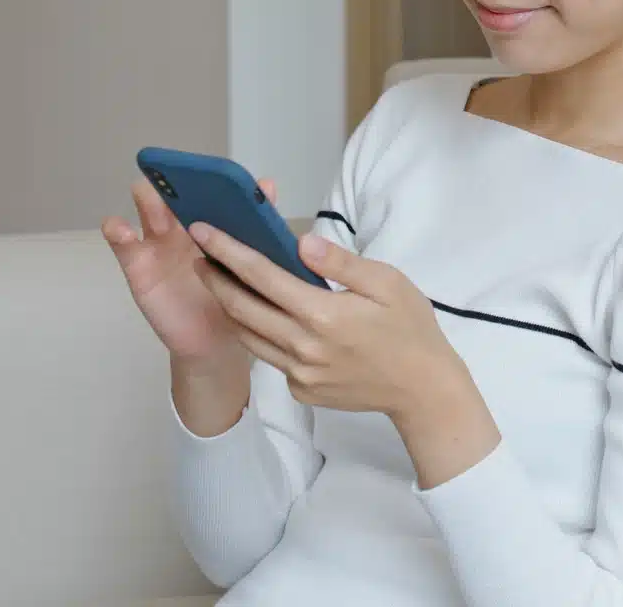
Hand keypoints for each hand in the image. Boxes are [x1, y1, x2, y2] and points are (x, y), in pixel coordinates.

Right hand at [100, 176, 278, 364]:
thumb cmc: (236, 295)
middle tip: (185, 191)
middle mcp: (183, 224)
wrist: (216, 341)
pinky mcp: (138, 266)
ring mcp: (158, 242)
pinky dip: (117, 231)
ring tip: (156, 208)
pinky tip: (122, 231)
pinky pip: (122, 243)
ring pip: (147, 207)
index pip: (205, 186)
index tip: (212, 172)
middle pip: (174, 190)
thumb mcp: (252, 262)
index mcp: (212, 219)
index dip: (205, 174)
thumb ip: (258, 226)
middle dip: (177, 184)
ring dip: (150, 201)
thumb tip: (267, 184)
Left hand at [190, 225, 500, 487]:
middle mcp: (303, 346)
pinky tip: (263, 318)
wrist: (422, 389)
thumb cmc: (410, 329)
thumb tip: (301, 242)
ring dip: (229, 308)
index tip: (203, 231)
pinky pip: (271, 358)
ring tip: (219, 283)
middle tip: (200, 256)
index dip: (228, 251)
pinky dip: (260, 334)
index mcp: (323, 314)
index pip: (262, 276)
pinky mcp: (302, 390)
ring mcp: (300, 373)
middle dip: (215, 279)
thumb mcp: (388, 283)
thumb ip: (341, 263)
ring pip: (248, 336)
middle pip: (242, 308)